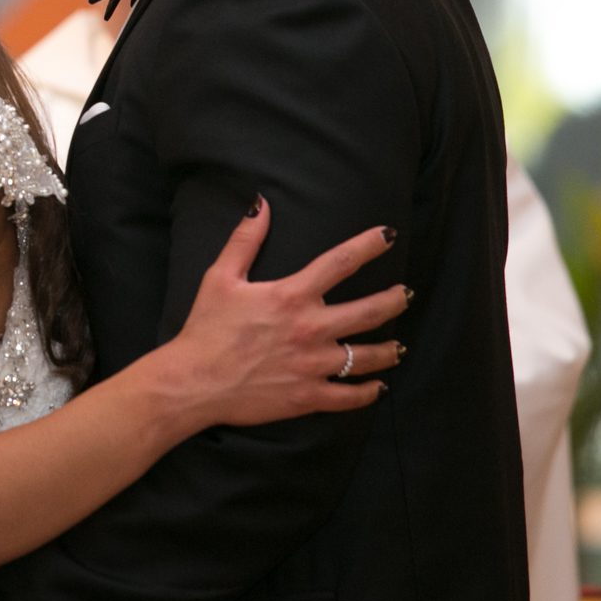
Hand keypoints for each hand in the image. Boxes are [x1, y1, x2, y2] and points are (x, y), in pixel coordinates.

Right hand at [161, 197, 408, 428]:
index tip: (388, 236)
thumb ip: (245, 240)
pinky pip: (350, 396)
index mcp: (292, 295)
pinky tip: (378, 387)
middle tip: (406, 295)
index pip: (341, 262)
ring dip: (389, 350)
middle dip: (394, 300)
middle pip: (370, 311)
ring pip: (368, 357)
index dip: (369, 245)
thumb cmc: (206, 327)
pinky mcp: (308, 396)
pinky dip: (369, 393)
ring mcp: (313, 365)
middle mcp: (311, 328)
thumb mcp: (221, 277)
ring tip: (399, 346)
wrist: (194, 381)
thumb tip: (260, 203)